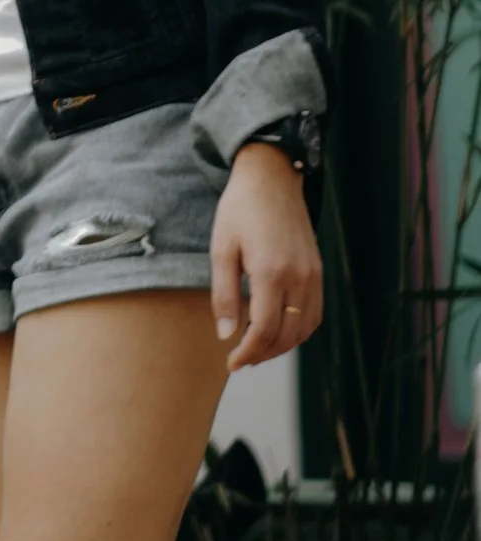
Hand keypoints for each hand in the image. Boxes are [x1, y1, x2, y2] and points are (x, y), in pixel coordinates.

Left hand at [212, 146, 322, 369]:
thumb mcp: (221, 248)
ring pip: (304, 330)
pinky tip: (279, 331)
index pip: (263, 330)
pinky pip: (314, 315)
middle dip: (263, 354)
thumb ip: (224, 294)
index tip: (231, 362)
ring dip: (282, 347)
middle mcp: (299, 278)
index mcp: (271, 272)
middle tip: (241, 360)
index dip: (247, 352)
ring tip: (257, 350)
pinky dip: (299, 331)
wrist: (271, 178)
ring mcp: (313, 276)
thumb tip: (225, 335)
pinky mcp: (318, 272)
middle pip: (286, 335)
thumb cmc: (240, 210)